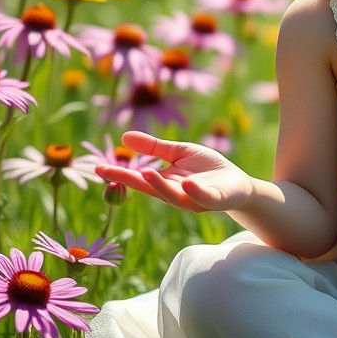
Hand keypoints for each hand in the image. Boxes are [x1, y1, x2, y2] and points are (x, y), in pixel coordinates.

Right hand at [94, 131, 256, 213]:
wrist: (238, 183)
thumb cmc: (207, 168)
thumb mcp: (179, 152)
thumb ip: (154, 148)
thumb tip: (124, 137)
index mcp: (166, 183)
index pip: (139, 179)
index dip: (119, 175)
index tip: (97, 167)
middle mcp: (176, 195)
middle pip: (151, 189)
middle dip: (131, 181)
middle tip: (109, 172)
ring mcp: (196, 200)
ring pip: (174, 197)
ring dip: (160, 187)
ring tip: (146, 174)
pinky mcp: (216, 200)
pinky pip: (204, 198)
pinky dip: (195, 193)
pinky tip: (186, 184)